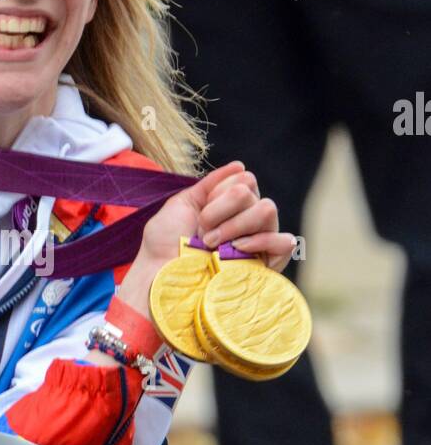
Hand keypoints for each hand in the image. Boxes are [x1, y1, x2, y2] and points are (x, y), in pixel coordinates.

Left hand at [140, 160, 295, 273]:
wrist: (159, 278)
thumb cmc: (164, 244)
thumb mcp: (182, 204)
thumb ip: (211, 184)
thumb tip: (240, 165)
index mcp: (227, 207)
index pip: (244, 179)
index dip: (220, 192)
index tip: (198, 213)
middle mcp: (245, 222)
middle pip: (252, 191)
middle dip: (222, 207)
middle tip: (202, 231)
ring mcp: (256, 244)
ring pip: (268, 209)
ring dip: (236, 223)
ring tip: (212, 244)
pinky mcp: (264, 267)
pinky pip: (284, 242)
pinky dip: (262, 240)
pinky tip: (238, 249)